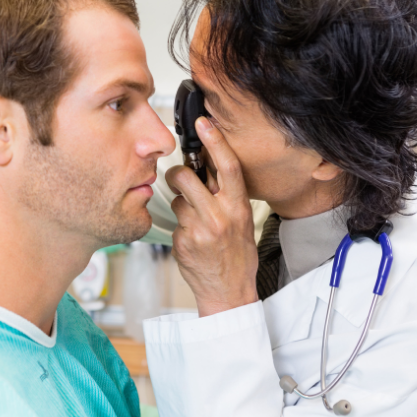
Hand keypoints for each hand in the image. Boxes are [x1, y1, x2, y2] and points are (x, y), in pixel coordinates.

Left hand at [167, 117, 257, 316]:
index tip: (204, 123)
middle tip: (178, 178)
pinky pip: (174, 222)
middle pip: (186, 177)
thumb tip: (209, 169)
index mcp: (238, 208)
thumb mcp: (242, 221)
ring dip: (180, 205)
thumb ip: (227, 196)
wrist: (229, 292)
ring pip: (177, 200)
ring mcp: (199, 231)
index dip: (215, 141)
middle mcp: (219, 217)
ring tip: (194, 221)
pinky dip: (180, 227)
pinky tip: (192, 240)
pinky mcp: (182, 243)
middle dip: (177, 174)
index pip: (227, 167)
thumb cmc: (238, 255)